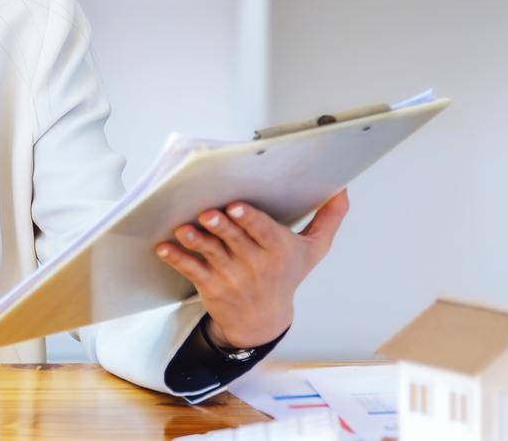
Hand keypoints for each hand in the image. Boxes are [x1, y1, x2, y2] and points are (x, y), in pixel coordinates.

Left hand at [154, 189, 349, 348]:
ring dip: (196, 241)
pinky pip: (191, 270)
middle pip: (235, 241)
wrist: (263, 320)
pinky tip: (164, 247)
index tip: (236, 207)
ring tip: (183, 229)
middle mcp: (255, 264)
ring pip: (211, 254)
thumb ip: (329, 219)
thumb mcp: (313, 250)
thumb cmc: (287, 275)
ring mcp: (231, 276)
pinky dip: (177, 258)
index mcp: (278, 250)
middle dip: (221, 226)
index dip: (249, 219)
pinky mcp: (210, 286)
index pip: (264, 232)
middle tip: (208, 213)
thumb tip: (343, 188)